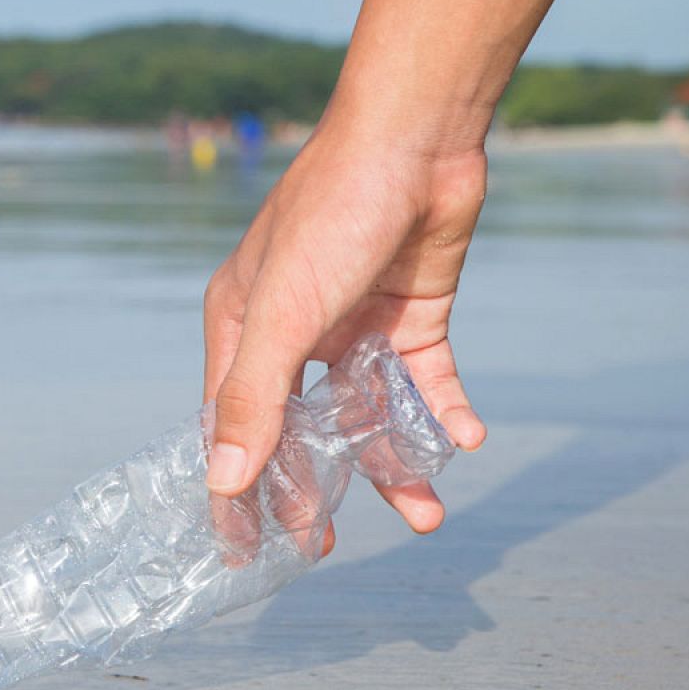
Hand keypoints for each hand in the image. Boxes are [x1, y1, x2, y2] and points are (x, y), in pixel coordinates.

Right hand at [201, 117, 489, 539]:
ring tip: (428, 515)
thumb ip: (253, 399)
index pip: (232, 425)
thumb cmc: (332, 215)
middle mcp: (294, 332)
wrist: (418, 139)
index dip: (236, 488)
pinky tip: (465, 437)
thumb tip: (223, 484)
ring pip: (369, 413)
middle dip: (316, 486)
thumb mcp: (283, 315)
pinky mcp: (412, 314)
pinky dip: (443, 412)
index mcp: (242, 328)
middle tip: (329, 545)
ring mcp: (354, 325)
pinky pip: (425, 381)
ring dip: (394, 463)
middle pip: (300, 428)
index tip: (246, 550)